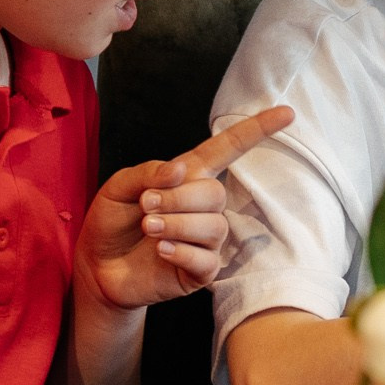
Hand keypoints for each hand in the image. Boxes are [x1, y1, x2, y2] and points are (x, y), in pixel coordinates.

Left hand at [76, 107, 293, 309]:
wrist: (97, 268)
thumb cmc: (110, 223)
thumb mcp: (117, 188)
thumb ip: (148, 172)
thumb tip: (181, 170)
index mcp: (188, 177)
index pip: (228, 149)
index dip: (257, 130)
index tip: (287, 113)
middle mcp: (202, 207)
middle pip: (215, 194)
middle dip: (178, 199)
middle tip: (146, 207)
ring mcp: (204, 240)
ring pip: (213, 226)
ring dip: (177, 225)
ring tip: (148, 227)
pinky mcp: (200, 271)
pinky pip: (207, 260)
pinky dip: (182, 252)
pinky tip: (160, 251)